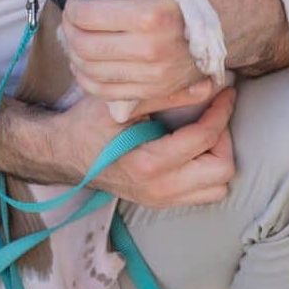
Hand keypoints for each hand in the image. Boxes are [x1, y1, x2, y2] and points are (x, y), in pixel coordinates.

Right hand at [45, 84, 238, 208]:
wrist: (64, 152)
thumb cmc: (89, 123)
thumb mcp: (123, 103)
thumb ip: (165, 94)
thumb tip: (208, 85)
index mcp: (148, 163)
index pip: (205, 138)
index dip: (221, 110)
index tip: (225, 91)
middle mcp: (159, 189)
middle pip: (222, 171)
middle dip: (224, 138)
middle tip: (212, 115)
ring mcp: (160, 201)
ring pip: (218, 188)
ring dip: (218, 158)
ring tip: (204, 133)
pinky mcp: (161, 203)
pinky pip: (203, 194)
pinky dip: (208, 171)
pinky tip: (194, 148)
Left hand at [65, 0, 283, 89]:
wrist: (246, 22)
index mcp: (153, 15)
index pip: (87, 17)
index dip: (72, 7)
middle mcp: (153, 52)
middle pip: (84, 47)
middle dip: (68, 31)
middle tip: (71, 18)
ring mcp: (156, 77)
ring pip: (91, 74)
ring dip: (74, 56)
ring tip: (76, 38)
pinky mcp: (159, 91)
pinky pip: (110, 94)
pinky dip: (89, 80)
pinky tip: (89, 63)